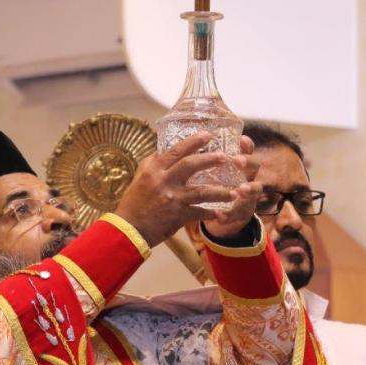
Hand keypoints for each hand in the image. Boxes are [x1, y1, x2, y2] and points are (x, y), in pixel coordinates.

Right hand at [114, 132, 238, 246]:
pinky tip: (222, 213)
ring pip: (202, 192)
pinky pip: (200, 213)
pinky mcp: (178, 216)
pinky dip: (212, 213)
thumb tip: (166, 149)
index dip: (194, 142)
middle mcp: (164, 182)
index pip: (176, 151)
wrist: (129, 229)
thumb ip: (154, 162)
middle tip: (226, 157)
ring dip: (221, 191)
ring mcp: (173, 199)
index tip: (208, 135)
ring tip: (236, 191)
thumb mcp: (141, 176)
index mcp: (155, 170)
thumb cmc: (134, 201)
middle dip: (210, 159)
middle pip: (191, 165)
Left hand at [202, 136, 262, 239]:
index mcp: (239, 164)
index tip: (241, 139)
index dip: (246, 145)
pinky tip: (220, 216)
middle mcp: (247, 176)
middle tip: (237, 161)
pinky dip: (229, 215)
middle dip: (248, 162)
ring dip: (248, 189)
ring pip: (255, 190)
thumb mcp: (209, 170)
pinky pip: (239, 214)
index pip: (247, 150)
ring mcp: (248, 195)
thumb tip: (189, 141)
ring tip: (240, 190)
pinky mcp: (242, 213)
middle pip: (255, 166)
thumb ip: (205, 159)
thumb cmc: (212, 185)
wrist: (217, 214)